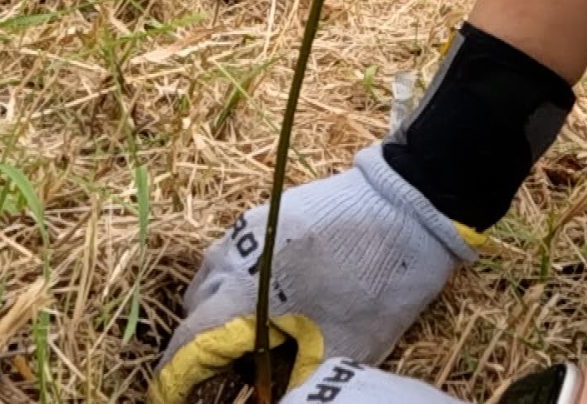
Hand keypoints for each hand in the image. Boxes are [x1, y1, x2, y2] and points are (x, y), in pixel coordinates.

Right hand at [152, 145, 478, 403]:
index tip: (176, 396)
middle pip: (196, 310)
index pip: (190, 342)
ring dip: (219, 309)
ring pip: (211, 276)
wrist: (410, 202)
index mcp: (245, 291)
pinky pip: (233, 253)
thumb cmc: (380, 279)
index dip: (178, 375)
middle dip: (204, 345)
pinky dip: (237, 281)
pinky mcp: (268, 211)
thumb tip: (274, 397)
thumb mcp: (345, 345)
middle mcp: (234, 254)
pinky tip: (270, 298)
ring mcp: (249, 227)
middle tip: (233, 370)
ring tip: (252, 336)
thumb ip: (300, 377)